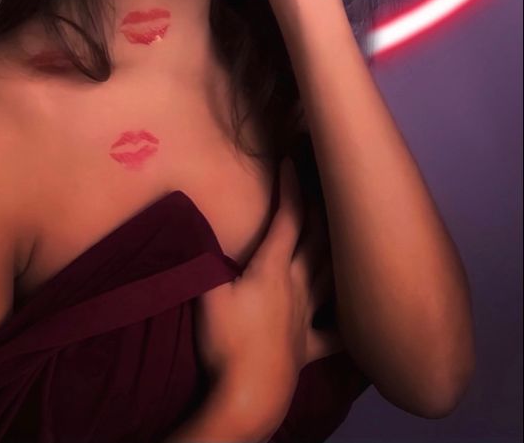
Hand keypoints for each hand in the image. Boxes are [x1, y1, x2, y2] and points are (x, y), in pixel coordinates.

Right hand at [193, 157, 343, 422]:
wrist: (248, 398)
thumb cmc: (225, 344)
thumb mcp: (206, 294)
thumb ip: (202, 255)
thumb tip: (189, 215)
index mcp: (273, 269)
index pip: (287, 219)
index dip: (291, 188)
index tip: (293, 160)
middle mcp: (298, 287)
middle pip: (317, 241)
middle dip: (321, 208)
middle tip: (327, 181)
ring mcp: (308, 319)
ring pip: (333, 277)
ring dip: (339, 251)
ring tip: (351, 229)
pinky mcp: (310, 349)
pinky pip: (337, 335)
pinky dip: (351, 322)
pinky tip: (368, 318)